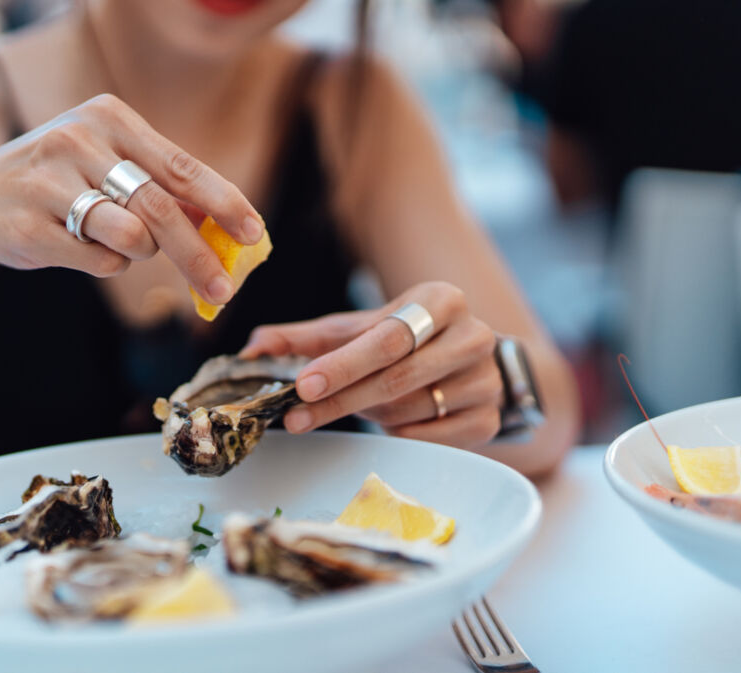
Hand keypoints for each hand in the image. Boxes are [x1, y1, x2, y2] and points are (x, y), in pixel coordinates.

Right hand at [0, 94, 262, 304]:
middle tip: (223, 291)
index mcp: (107, 118)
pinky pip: (96, 261)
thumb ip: (160, 187)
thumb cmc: (55, 185)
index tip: (254, 232)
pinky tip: (76, 246)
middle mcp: (77, 141)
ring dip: (137, 254)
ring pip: (130, 239)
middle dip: (198, 256)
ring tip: (114, 242)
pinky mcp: (29, 226)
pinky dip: (102, 264)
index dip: (224, 202)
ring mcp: (49, 183)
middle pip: (161, 209)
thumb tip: (225, 225)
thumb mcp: (104, 164)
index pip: (181, 165)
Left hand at [240, 282, 502, 448]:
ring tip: (354, 403)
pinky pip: (426, 437)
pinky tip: (387, 416)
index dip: (341, 365)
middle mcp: (474, 336)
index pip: (386, 338)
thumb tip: (251, 350)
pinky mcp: (489, 420)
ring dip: (368, 412)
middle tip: (296, 416)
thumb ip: (305, 338)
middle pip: (396, 377)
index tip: (301, 385)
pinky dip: (396, 431)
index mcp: (442, 300)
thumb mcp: (357, 330)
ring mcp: (485, 381)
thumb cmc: (403, 340)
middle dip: (340, 399)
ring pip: (408, 409)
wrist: (469, 361)